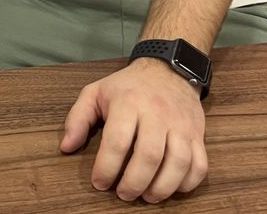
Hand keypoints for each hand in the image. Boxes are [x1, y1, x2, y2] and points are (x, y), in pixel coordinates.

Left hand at [60, 59, 206, 202]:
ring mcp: (181, 124)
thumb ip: (78, 118)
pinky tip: (171, 188)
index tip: (99, 182)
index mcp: (128, 102)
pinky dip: (187, 184)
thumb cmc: (127, 86)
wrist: (166, 69)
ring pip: (178, 163)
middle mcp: (157, 113)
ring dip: (162, 188)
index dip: (106, 167)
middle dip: (134, 183)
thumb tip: (66, 147)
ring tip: (146, 196)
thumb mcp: (96, 93)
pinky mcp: (198, 134)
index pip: (117, 141)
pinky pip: (199, 165)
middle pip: (149, 156)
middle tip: (123, 194)